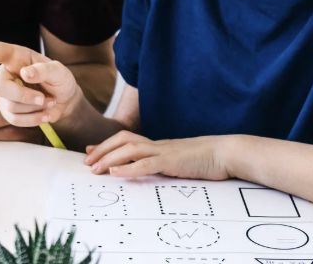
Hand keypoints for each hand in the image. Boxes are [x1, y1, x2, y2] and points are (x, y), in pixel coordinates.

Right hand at [0, 41, 82, 126]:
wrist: (64, 100)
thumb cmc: (59, 80)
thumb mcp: (59, 71)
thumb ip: (45, 70)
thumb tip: (26, 73)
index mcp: (16, 58)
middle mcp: (6, 75)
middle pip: (0, 88)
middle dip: (22, 96)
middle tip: (43, 99)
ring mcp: (5, 94)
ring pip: (9, 106)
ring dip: (33, 108)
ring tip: (50, 103)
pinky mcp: (9, 111)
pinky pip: (15, 119)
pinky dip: (33, 119)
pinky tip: (45, 114)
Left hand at [84, 130, 232, 179]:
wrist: (226, 153)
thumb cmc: (206, 159)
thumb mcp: (179, 161)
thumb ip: (163, 162)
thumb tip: (150, 168)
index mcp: (158, 145)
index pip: (126, 139)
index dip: (106, 144)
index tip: (89, 150)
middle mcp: (157, 145)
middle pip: (122, 139)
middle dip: (102, 149)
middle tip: (86, 161)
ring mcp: (164, 151)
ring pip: (129, 149)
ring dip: (109, 158)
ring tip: (95, 168)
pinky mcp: (171, 161)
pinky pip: (146, 164)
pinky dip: (128, 168)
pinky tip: (115, 173)